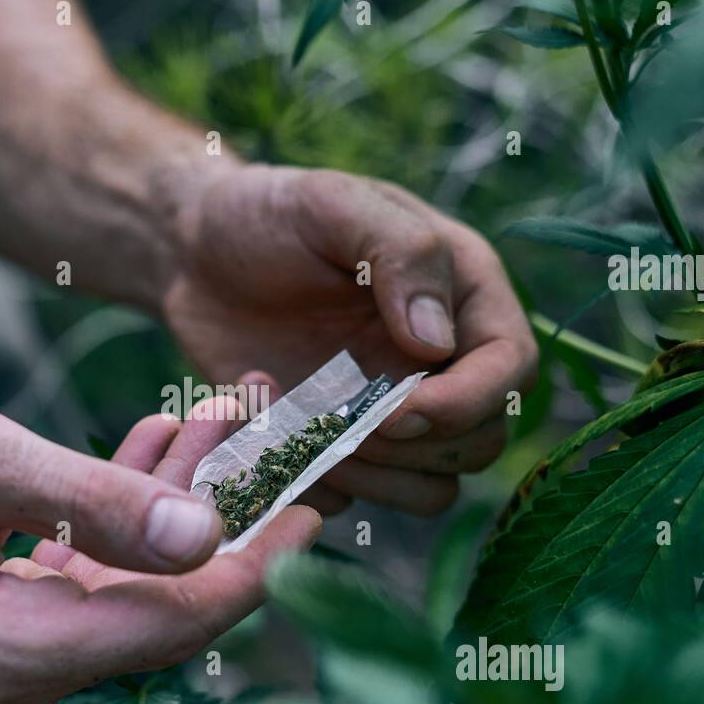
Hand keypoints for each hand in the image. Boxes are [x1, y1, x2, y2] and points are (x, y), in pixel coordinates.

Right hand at [0, 389, 319, 703]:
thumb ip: (86, 500)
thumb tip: (204, 539)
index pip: (165, 623)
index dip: (253, 565)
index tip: (316, 503)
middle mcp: (1, 690)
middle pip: (154, 609)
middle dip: (216, 517)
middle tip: (263, 430)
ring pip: (125, 594)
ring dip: (169, 510)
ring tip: (210, 419)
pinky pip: (82, 589)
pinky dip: (119, 526)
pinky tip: (150, 453)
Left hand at [164, 164, 537, 515]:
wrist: (192, 254)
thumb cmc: (267, 215)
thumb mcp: (332, 204)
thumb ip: (400, 254)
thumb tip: (439, 342)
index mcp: (461, 295)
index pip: (511, 369)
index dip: (469, 402)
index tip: (402, 409)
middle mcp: (440, 363)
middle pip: (480, 442)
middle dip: (418, 446)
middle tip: (342, 418)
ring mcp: (390, 412)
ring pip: (429, 488)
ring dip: (373, 477)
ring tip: (304, 427)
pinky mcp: (339, 447)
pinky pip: (354, 500)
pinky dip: (315, 484)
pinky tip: (268, 430)